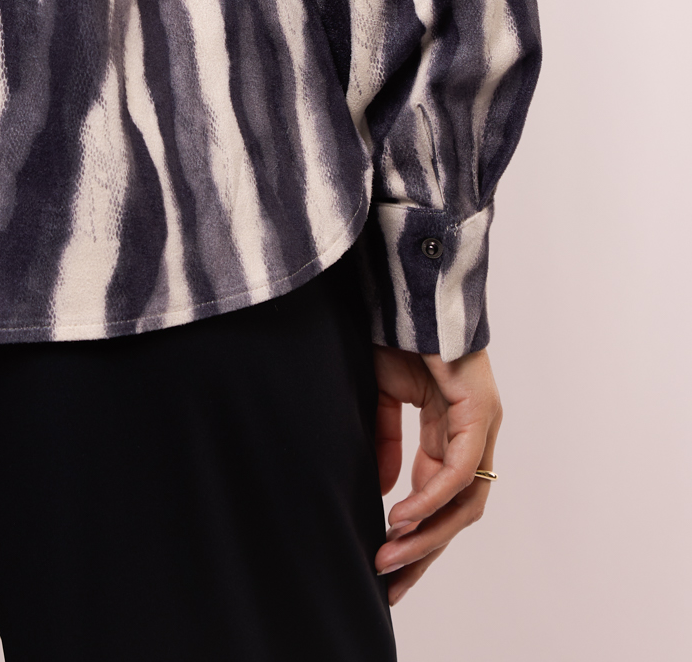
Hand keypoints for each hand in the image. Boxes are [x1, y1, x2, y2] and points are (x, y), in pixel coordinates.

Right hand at [372, 343, 501, 603]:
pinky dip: (430, 498)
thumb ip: (387, 439)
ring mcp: (483, 424)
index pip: (441, 498)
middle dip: (423, 553)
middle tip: (390, 585)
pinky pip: (460, 470)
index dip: (415, 536)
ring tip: (390, 557)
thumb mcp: (383, 393)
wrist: (407, 283)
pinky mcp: (480, 411)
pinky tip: (402, 517)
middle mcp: (476, 433)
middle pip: (458, 512)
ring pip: (464, 501)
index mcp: (453, 429)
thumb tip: (388, 490)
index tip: (385, 566)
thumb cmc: (396, 327)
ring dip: (427, 535)